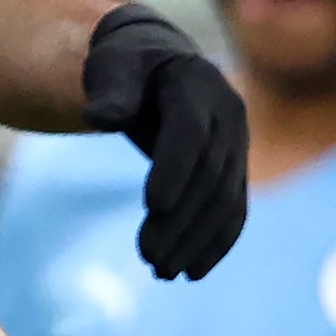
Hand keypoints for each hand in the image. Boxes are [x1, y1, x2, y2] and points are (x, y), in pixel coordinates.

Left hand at [80, 6, 250, 280]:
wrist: (160, 63)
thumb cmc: (126, 65)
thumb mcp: (112, 66)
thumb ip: (110, 89)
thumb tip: (98, 116)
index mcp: (195, 84)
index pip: (191, 133)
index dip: (175, 169)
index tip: (151, 208)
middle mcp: (227, 114)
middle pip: (209, 175)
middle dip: (181, 220)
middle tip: (148, 258)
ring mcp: (237, 143)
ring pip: (226, 199)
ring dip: (197, 240)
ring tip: (162, 272)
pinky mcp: (237, 168)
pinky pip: (235, 210)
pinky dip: (217, 243)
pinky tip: (192, 271)